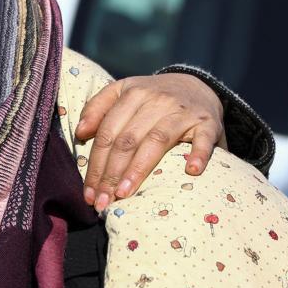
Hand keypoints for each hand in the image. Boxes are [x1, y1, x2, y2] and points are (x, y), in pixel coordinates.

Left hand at [74, 73, 226, 211]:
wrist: (196, 86)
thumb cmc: (152, 98)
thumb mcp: (123, 91)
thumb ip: (97, 107)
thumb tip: (80, 132)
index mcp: (132, 94)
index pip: (107, 134)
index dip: (96, 165)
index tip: (89, 193)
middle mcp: (156, 101)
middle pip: (127, 140)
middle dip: (111, 174)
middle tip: (103, 202)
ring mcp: (183, 112)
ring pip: (156, 141)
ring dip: (139, 169)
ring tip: (125, 193)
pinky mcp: (207, 123)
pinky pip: (203, 139)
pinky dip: (198, 154)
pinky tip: (190, 172)